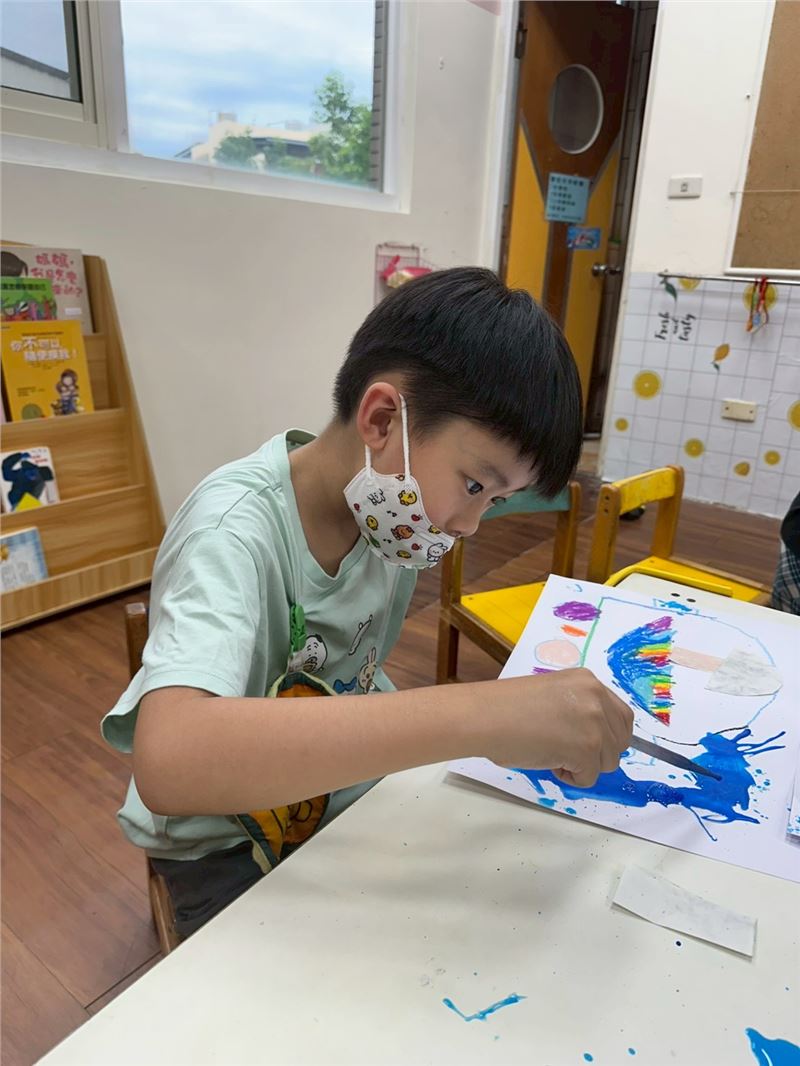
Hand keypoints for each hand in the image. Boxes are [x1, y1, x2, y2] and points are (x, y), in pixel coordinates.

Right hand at [477, 668, 632, 787]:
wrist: (485, 717)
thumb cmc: (507, 708)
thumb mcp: (555, 696)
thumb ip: (580, 708)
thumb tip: (596, 737)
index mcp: (588, 682)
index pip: (622, 717)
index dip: (607, 735)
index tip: (585, 742)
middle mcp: (597, 698)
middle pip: (621, 741)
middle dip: (598, 753)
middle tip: (566, 750)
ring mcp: (594, 723)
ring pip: (608, 762)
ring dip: (583, 765)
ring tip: (552, 752)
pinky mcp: (586, 749)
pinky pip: (589, 777)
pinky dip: (570, 777)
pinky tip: (548, 760)